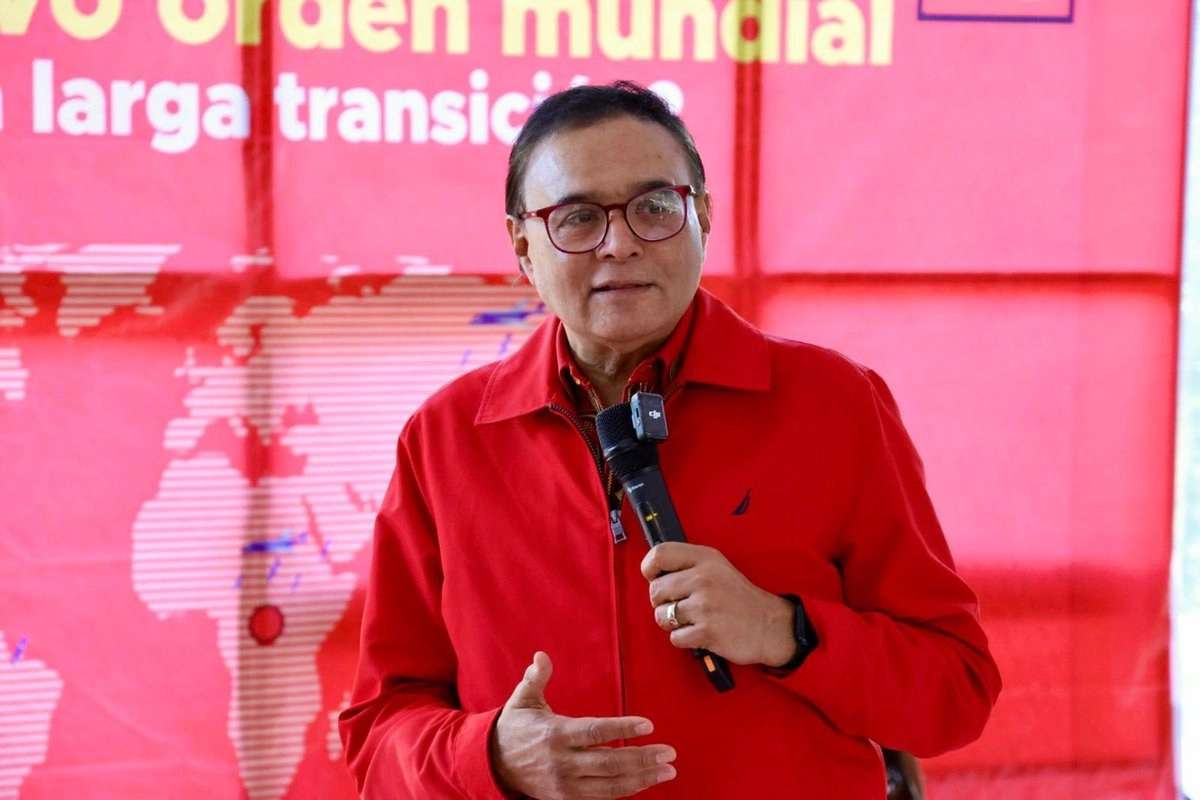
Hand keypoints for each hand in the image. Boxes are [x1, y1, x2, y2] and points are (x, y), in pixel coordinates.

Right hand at [491, 652, 677, 798]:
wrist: (492, 764)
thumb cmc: (514, 727)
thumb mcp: (522, 699)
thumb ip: (536, 678)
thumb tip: (541, 656)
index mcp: (555, 734)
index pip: (594, 732)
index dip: (622, 728)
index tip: (649, 725)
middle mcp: (562, 762)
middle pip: (609, 763)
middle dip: (642, 759)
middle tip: (670, 752)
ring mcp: (565, 785)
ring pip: (610, 785)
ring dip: (641, 779)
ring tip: (667, 770)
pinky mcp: (566, 799)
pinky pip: (601, 798)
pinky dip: (625, 791)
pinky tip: (646, 782)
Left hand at [640, 542, 795, 666]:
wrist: (770, 625)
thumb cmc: (738, 598)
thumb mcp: (717, 568)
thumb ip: (688, 566)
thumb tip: (653, 573)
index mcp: (705, 558)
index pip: (660, 554)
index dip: (650, 568)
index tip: (655, 578)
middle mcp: (703, 578)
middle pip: (655, 590)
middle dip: (662, 603)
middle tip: (682, 606)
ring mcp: (705, 605)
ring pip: (661, 616)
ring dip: (672, 623)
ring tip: (692, 620)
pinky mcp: (707, 631)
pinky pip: (675, 637)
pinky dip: (684, 639)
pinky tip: (700, 633)